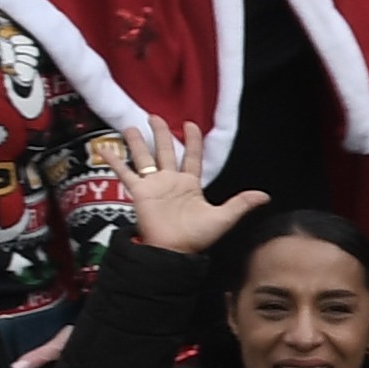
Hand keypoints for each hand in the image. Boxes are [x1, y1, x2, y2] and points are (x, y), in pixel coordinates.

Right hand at [117, 119, 265, 259]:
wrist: (173, 251)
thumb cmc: (196, 237)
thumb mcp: (223, 218)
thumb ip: (240, 204)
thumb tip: (264, 196)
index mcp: (190, 184)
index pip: (192, 156)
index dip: (192, 140)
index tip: (190, 124)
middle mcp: (170, 181)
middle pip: (165, 151)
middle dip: (161, 134)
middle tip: (154, 116)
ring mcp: (153, 185)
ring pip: (144, 158)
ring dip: (137, 142)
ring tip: (131, 126)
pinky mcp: (138, 192)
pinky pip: (125, 173)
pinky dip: (114, 161)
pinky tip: (104, 148)